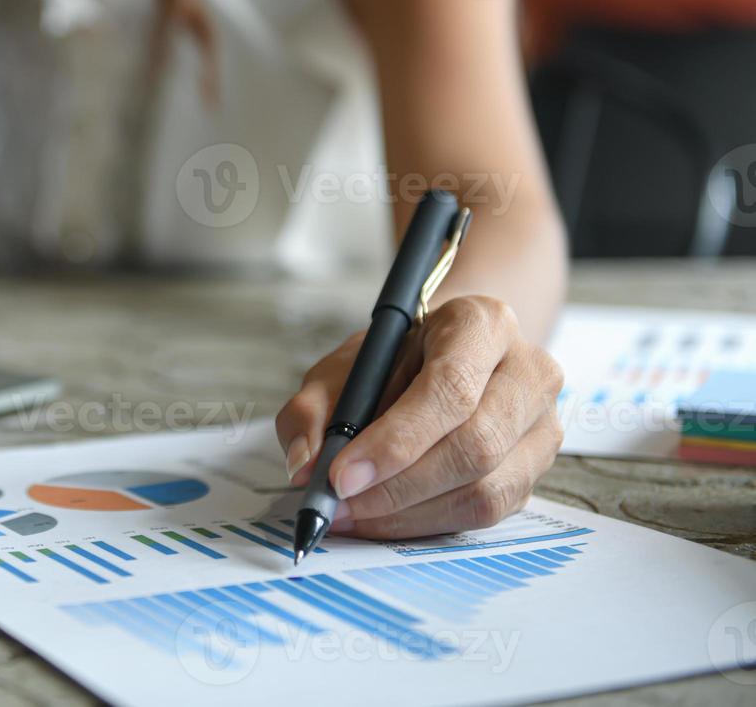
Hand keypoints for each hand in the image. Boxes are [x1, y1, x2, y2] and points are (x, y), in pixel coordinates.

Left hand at [275, 296, 564, 538]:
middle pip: (475, 444)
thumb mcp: (343, 368)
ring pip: (486, 489)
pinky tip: (384, 520)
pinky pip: (488, 513)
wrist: (444, 360)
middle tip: (339, 504)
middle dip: (397, 486)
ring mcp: (542, 424)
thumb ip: (312, 410)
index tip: (341, 475)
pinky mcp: (538, 469)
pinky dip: (428, 523)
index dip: (395, 440)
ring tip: (353, 515)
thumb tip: (305, 466)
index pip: (450, 388)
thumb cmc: (394, 362)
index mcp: (481, 323)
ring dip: (410, 513)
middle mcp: (528, 371)